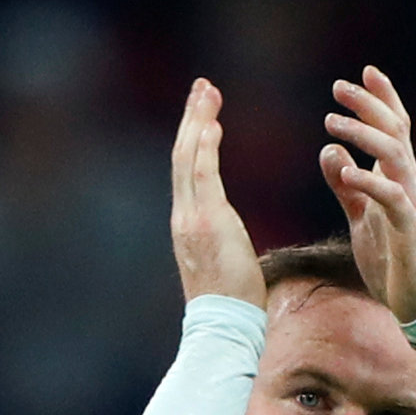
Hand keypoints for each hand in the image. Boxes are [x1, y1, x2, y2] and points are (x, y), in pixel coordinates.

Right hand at [170, 78, 263, 306]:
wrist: (223, 328)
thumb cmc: (232, 305)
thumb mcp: (225, 263)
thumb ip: (223, 242)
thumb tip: (231, 240)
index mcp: (188, 224)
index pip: (188, 171)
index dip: (194, 138)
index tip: (205, 114)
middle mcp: (184, 216)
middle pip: (183, 156)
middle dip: (192, 118)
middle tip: (203, 87)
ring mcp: (192, 218)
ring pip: (189, 158)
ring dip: (198, 122)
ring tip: (207, 92)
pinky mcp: (207, 222)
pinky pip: (203, 176)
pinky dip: (206, 147)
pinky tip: (212, 123)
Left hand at [320, 66, 415, 323]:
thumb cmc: (394, 262)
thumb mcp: (362, 219)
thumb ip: (347, 186)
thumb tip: (330, 150)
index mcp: (400, 180)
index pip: (395, 130)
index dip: (381, 100)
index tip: (363, 73)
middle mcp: (411, 185)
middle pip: (395, 132)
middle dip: (369, 106)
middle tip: (339, 87)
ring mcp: (413, 207)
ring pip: (395, 157)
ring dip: (364, 136)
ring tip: (333, 125)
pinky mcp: (410, 232)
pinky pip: (392, 200)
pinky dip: (369, 183)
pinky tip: (346, 175)